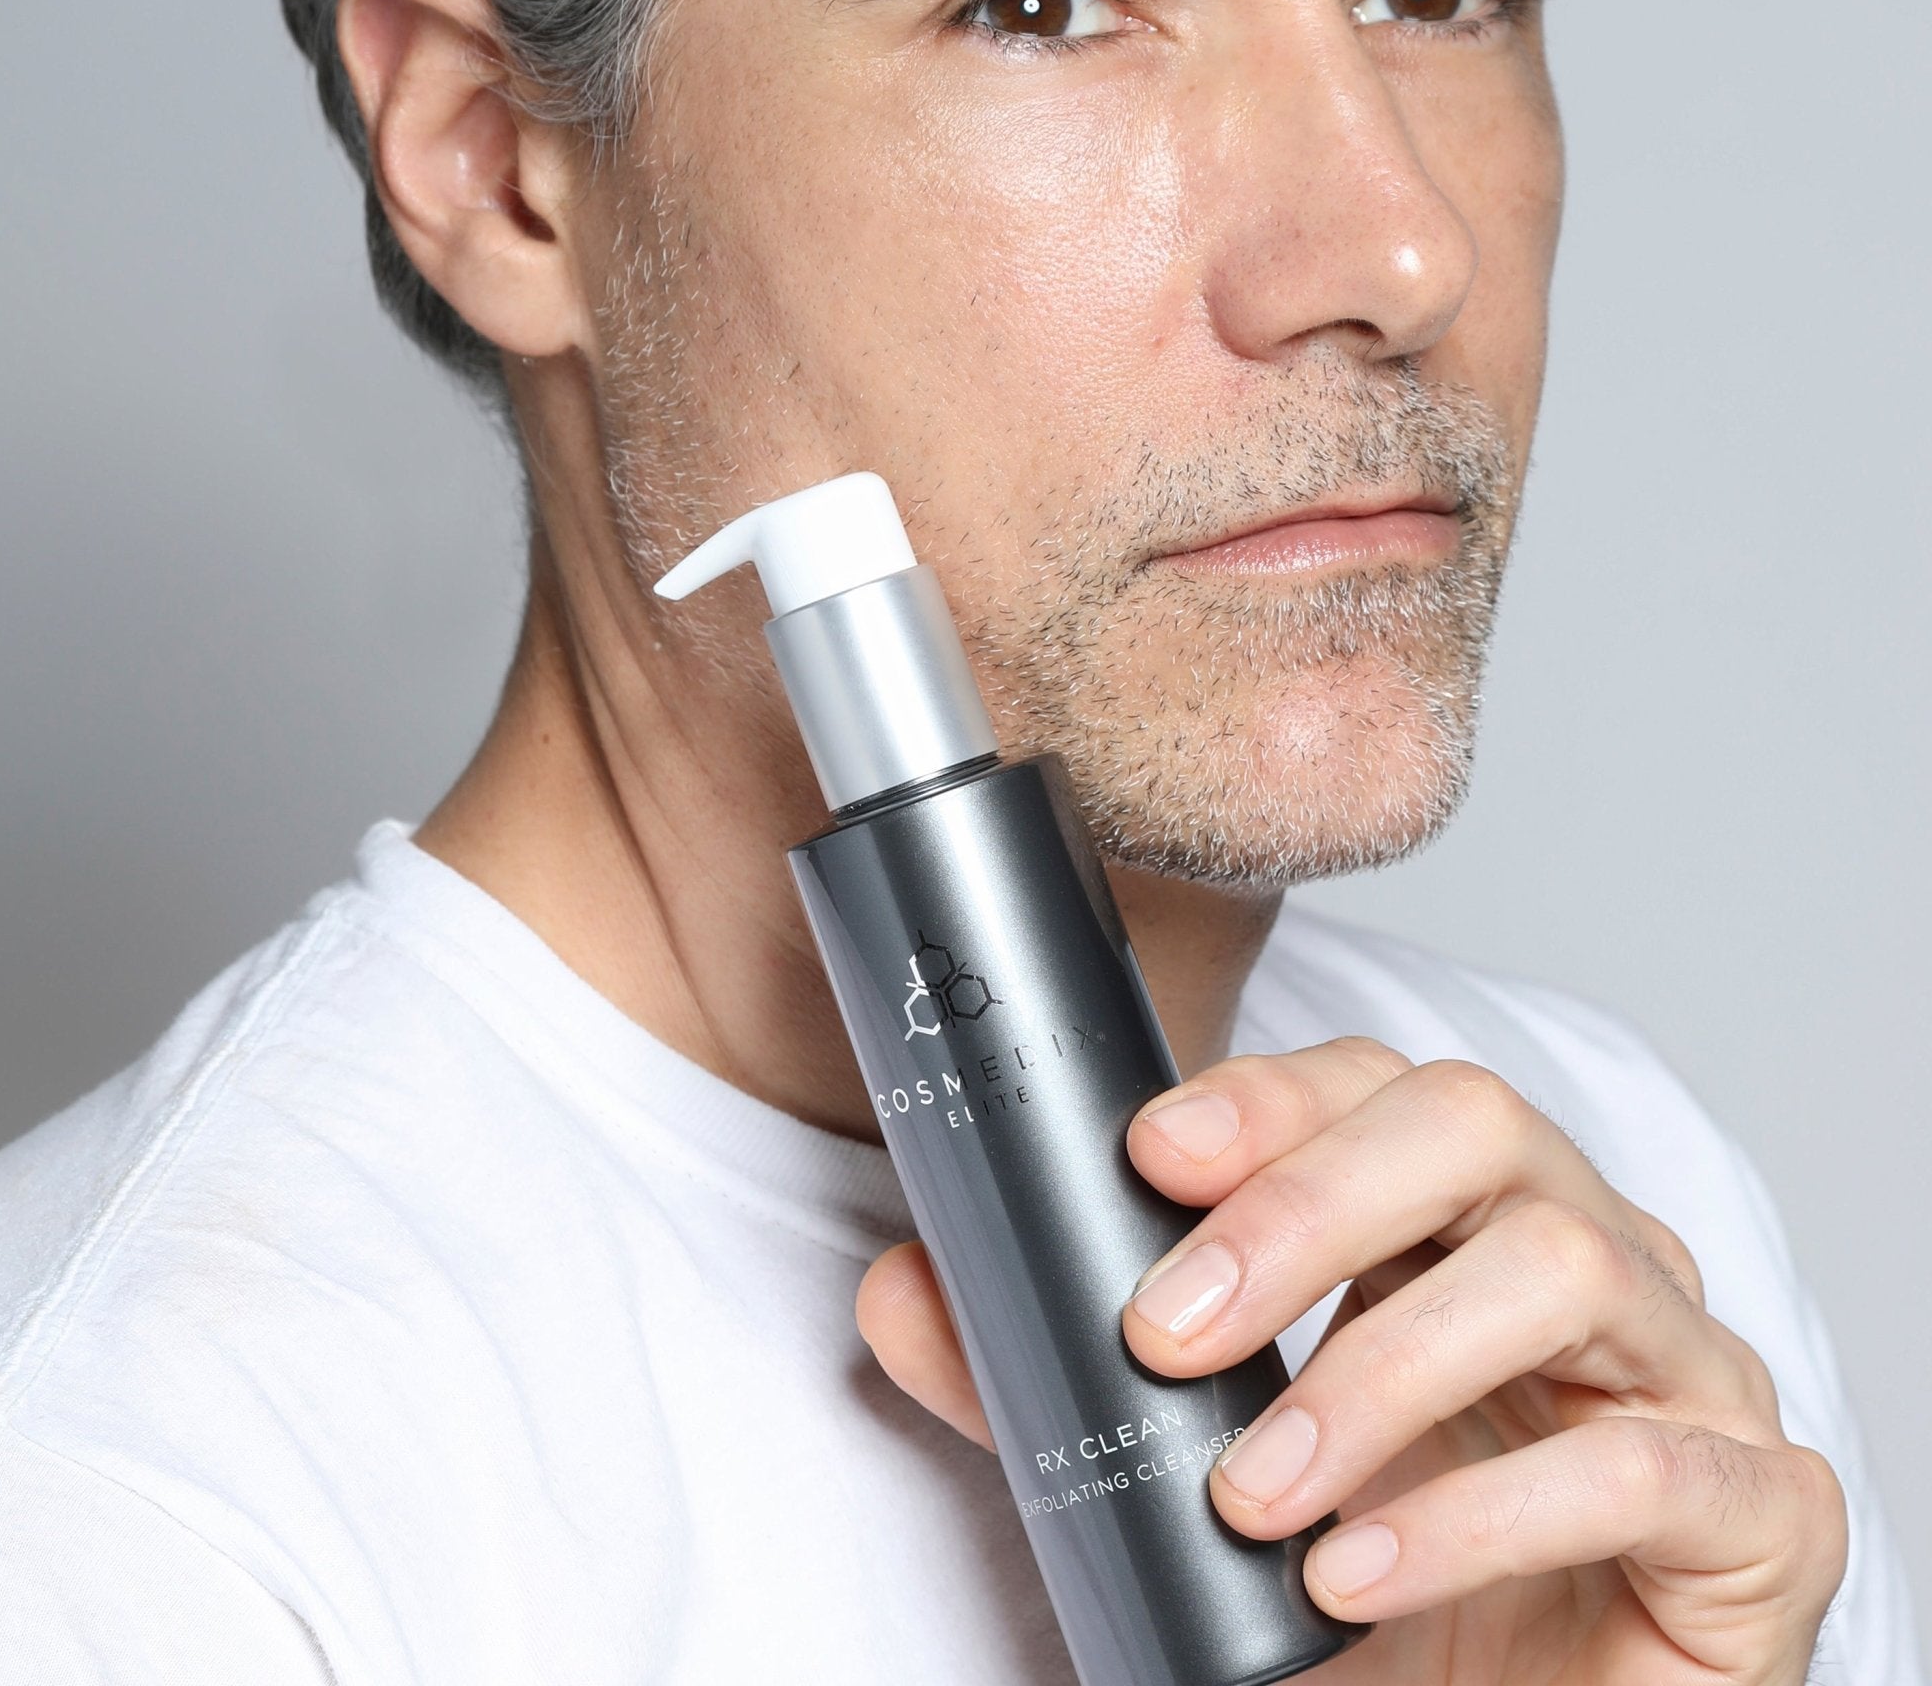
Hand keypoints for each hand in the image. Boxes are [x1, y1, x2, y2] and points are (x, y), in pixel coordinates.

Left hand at [855, 1038, 1846, 1684]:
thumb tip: (901, 1292)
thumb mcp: (1193, 1466)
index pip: (1376, 1084)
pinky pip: (1644, 1467)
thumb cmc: (1371, 1579)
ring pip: (1563, 1269)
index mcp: (1459, 1213)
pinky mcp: (1760, 1506)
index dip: (1267, 1098)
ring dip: (1380, 1372)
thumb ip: (1051, 1381)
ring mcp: (1688, 1365)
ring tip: (1257, 1491)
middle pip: (1474, 1124)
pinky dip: (1482, 1513)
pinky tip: (1362, 1573)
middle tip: (1173, 1323)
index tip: (1148, 1153)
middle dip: (1309, 1203)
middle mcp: (1585, 1250)